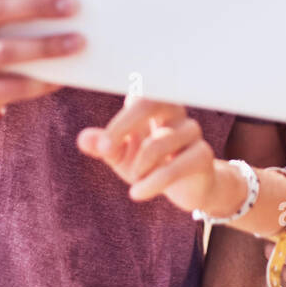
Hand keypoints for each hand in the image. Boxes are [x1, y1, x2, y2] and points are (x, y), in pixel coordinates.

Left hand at [77, 98, 223, 212]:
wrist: (187, 188)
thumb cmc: (150, 165)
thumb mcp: (121, 157)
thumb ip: (104, 146)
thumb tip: (83, 139)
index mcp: (152, 105)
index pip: (136, 93)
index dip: (118, 108)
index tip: (103, 137)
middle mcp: (174, 112)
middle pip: (151, 102)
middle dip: (123, 125)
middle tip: (105, 149)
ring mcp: (191, 131)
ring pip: (159, 143)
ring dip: (139, 166)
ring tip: (134, 180)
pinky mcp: (202, 155)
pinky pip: (174, 168)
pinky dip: (152, 183)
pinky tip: (137, 193)